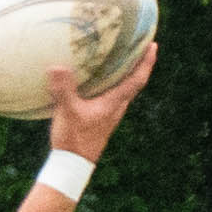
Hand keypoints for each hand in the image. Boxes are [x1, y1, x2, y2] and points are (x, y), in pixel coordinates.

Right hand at [48, 43, 157, 164]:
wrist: (72, 166)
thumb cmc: (74, 140)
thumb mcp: (67, 113)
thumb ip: (64, 90)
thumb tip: (57, 66)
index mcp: (114, 103)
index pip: (137, 80)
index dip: (146, 62)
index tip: (153, 45)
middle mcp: (116, 108)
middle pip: (133, 82)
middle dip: (137, 64)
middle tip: (139, 45)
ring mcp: (109, 115)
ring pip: (123, 90)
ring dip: (125, 74)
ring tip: (121, 58)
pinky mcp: (100, 120)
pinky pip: (111, 96)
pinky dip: (112, 84)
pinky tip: (101, 80)